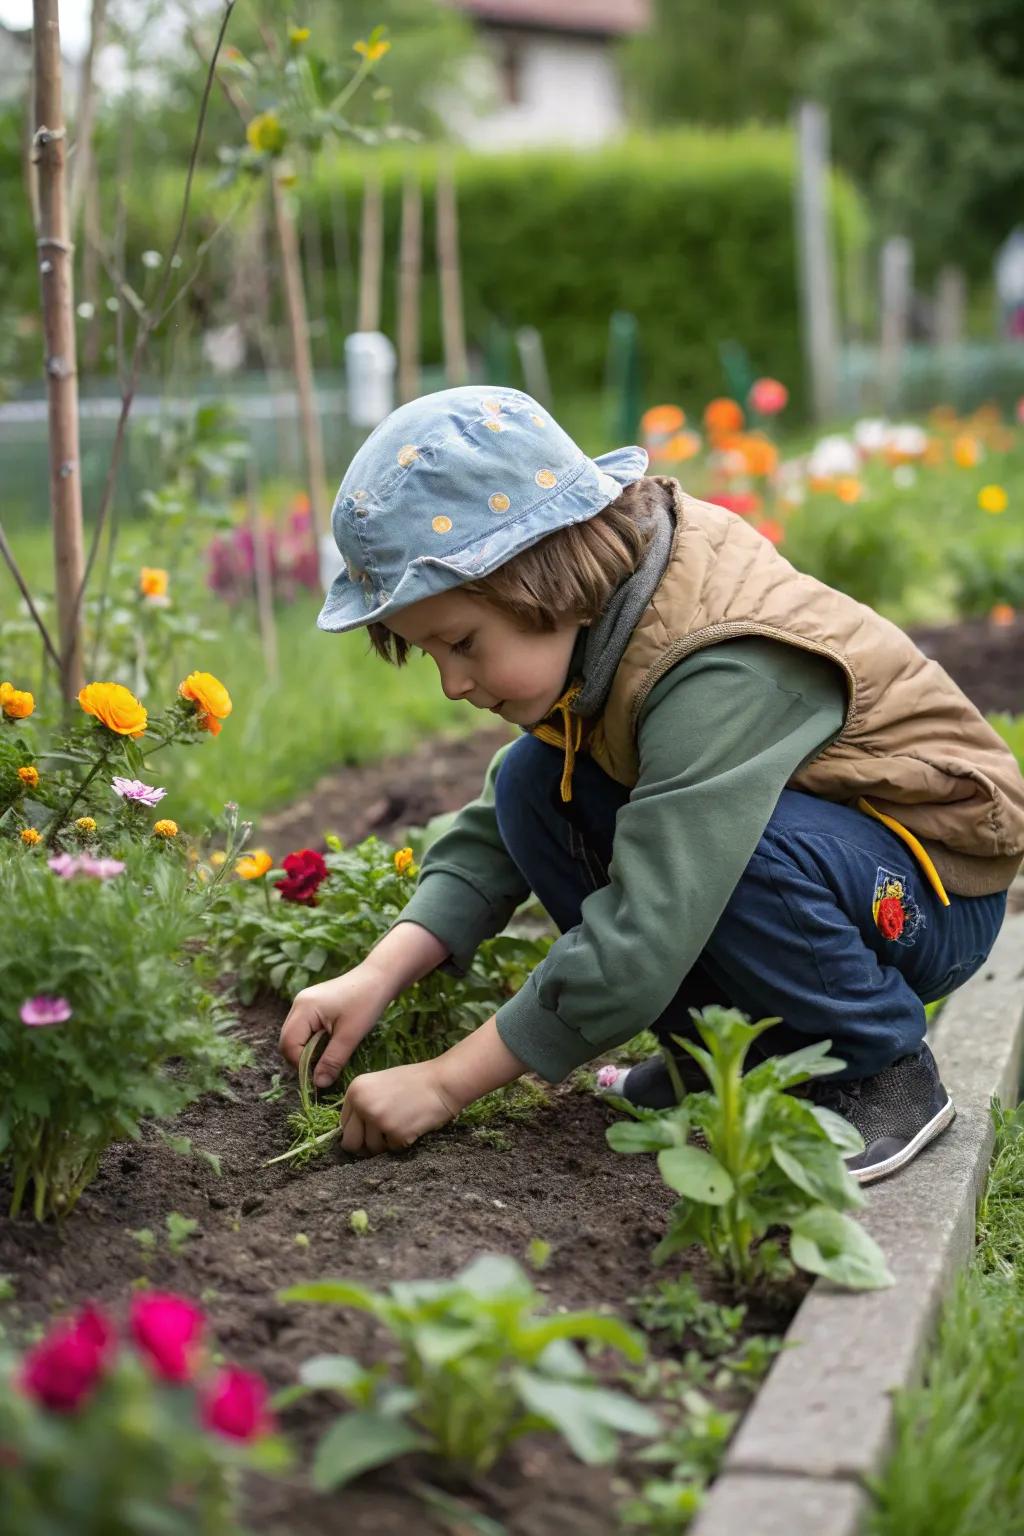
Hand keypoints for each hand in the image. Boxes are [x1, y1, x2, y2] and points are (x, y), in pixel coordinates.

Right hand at [279, 965, 392, 1087]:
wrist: (380, 978)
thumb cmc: (367, 1003)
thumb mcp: (350, 1036)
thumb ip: (332, 1060)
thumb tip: (318, 1084)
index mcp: (304, 1008)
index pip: (288, 1044)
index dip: (301, 1064)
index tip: (320, 1076)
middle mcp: (299, 1004)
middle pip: (287, 1041)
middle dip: (302, 1059)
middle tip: (324, 1070)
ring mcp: (304, 1003)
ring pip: (295, 1036)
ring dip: (308, 1051)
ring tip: (329, 1058)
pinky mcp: (313, 1006)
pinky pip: (304, 1029)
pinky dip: (313, 1042)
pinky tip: (330, 1045)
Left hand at [340, 1060, 459, 1155]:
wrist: (443, 1081)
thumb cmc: (416, 1082)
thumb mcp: (381, 1084)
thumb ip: (364, 1103)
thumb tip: (353, 1133)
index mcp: (356, 1089)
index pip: (344, 1124)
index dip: (357, 1132)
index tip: (370, 1132)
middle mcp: (362, 1103)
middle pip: (350, 1142)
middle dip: (364, 1146)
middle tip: (381, 1141)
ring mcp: (377, 1118)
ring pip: (372, 1149)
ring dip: (387, 1143)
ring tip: (403, 1125)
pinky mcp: (394, 1132)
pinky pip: (392, 1149)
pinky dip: (403, 1142)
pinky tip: (413, 1126)